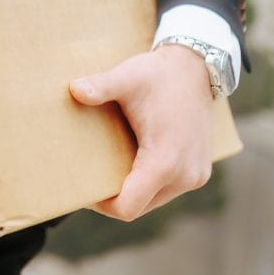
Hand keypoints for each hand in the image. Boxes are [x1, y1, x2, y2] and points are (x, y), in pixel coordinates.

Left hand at [69, 44, 213, 220]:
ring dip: (132, 189)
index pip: (128, 207)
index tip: (84, 189)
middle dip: (114, 197)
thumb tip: (74, 89)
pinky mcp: (199, 171)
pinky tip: (132, 160)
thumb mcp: (127, 78)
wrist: (195, 67)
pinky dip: (148, 182)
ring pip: (153, 200)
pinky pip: (166, 189)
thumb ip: (101, 86)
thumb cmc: (159, 75)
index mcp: (165, 161)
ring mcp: (195, 175)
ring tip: (110, 166)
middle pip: (139, 206)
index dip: (103, 205)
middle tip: (91, 175)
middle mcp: (185, 175)